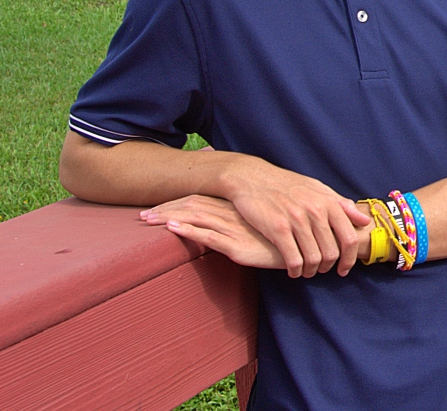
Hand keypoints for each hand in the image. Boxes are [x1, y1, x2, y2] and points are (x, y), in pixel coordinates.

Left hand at [142, 195, 285, 269]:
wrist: (306, 248)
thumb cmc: (287, 238)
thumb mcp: (265, 225)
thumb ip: (249, 219)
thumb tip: (236, 218)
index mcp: (238, 208)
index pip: (201, 199)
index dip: (177, 202)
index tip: (157, 207)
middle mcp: (233, 215)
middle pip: (191, 206)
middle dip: (165, 209)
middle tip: (141, 215)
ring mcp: (234, 230)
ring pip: (195, 219)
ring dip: (168, 218)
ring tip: (146, 220)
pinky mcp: (237, 248)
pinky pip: (208, 237)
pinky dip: (188, 231)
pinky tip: (171, 228)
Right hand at [203, 158, 368, 278]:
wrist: (253, 178)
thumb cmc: (288, 185)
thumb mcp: (318, 189)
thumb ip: (342, 205)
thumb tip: (365, 221)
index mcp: (328, 202)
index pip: (349, 238)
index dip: (350, 259)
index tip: (344, 269)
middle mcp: (315, 211)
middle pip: (331, 252)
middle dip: (328, 267)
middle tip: (322, 270)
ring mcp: (296, 220)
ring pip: (313, 259)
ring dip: (311, 271)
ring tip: (307, 271)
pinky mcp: (277, 229)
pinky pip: (294, 259)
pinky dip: (296, 270)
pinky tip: (293, 270)